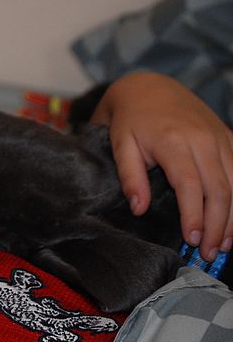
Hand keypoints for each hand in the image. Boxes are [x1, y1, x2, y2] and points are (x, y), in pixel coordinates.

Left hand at [90, 72, 232, 259]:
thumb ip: (129, 177)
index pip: (190, 184)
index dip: (194, 214)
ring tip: (225, 245)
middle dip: (217, 225)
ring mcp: (220, 137)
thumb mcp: (119, 144)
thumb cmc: (130, 119)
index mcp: (173, 141)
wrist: (149, 86)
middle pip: (220, 189)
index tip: (192, 240)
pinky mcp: (229, 138)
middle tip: (209, 254)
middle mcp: (203, 139)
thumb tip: (138, 209)